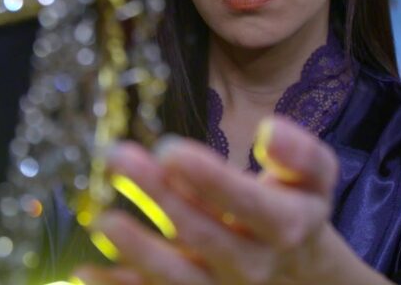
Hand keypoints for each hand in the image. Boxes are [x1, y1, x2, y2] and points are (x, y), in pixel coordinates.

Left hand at [75, 116, 377, 284]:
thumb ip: (300, 152)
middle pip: (203, 235)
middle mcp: (252, 264)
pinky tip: (85, 270)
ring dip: (137, 250)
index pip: (247, 204)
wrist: (301, 275)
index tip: (168, 148)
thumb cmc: (295, 206)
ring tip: (101, 219)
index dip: (209, 179)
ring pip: (177, 278)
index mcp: (285, 225)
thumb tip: (270, 130)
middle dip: (159, 196)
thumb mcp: (315, 176)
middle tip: (117, 157)